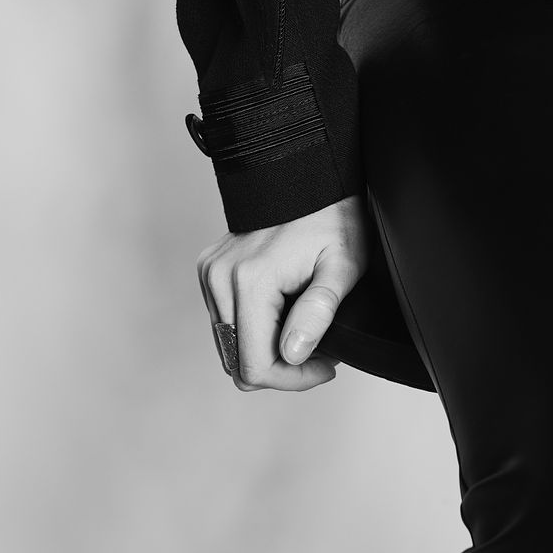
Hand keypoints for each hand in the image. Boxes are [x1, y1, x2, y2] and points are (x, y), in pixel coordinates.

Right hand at [197, 194, 368, 391]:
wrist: (309, 173)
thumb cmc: (333, 216)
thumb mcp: (343, 264)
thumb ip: (318, 311)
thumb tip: (292, 354)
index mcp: (250, 281)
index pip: (255, 368)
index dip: (293, 379)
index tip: (326, 364)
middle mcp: (220, 278)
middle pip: (238, 363)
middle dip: (281, 367)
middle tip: (319, 347)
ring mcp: (210, 273)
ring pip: (229, 346)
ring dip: (265, 347)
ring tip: (303, 325)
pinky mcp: (209, 269)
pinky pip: (225, 321)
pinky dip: (252, 327)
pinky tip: (282, 309)